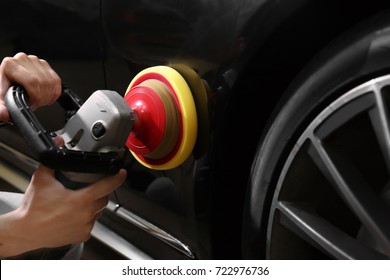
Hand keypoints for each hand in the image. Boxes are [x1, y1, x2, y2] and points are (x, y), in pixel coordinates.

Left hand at [0, 52, 60, 120]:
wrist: (8, 82)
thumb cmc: (5, 89)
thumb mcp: (0, 100)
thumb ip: (0, 109)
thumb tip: (5, 114)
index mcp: (11, 65)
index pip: (32, 81)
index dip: (36, 96)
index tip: (31, 103)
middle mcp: (23, 60)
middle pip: (42, 82)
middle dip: (42, 98)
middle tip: (35, 103)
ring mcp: (35, 61)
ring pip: (51, 82)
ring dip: (49, 96)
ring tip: (39, 100)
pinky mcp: (45, 65)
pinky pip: (56, 80)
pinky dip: (55, 92)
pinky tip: (46, 96)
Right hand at [0, 165, 126, 256]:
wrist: (26, 231)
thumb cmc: (34, 209)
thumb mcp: (42, 179)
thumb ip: (53, 160)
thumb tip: (58, 143)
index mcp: (81, 200)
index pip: (107, 186)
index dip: (117, 178)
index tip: (122, 173)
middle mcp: (86, 214)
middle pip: (103, 198)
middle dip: (100, 192)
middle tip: (89, 188)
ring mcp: (85, 226)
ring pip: (98, 212)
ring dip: (93, 205)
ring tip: (78, 202)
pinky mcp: (82, 236)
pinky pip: (90, 224)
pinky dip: (86, 218)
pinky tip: (74, 214)